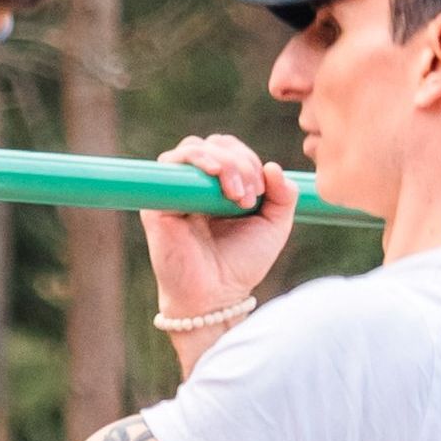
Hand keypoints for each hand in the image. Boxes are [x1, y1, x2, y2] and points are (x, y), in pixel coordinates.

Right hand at [140, 131, 297, 325]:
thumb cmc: (242, 263)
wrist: (217, 296)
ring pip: (193, 148)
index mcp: (218, 186)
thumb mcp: (274, 225)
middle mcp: (194, 185)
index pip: (230, 149)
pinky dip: (195, 162)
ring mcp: (173, 192)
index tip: (262, 193)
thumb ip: (283, 194)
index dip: (248, 160)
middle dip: (239, 162)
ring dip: (222, 162)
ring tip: (237, 194)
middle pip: (214, 144)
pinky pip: (169, 166)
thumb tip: (273, 166)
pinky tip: (215, 177)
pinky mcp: (157, 203)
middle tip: (250, 196)